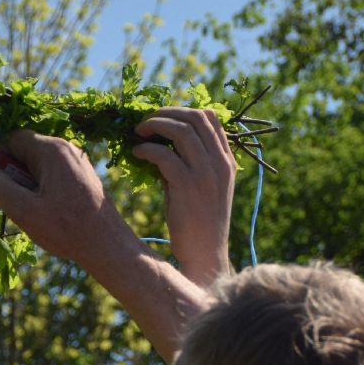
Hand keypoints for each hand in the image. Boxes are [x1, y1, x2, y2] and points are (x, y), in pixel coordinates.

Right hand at [0, 130, 140, 273]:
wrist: (108, 246)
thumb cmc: (66, 229)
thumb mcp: (23, 210)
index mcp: (52, 149)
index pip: (12, 138)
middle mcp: (66, 148)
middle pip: (25, 151)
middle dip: (14, 175)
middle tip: (18, 204)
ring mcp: (77, 161)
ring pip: (38, 165)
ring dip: (28, 185)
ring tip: (35, 212)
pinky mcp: (82, 175)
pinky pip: (52, 174)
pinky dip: (43, 189)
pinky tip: (50, 213)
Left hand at [132, 107, 236, 286]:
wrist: (205, 253)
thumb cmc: (199, 222)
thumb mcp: (203, 188)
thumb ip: (191, 164)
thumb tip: (163, 145)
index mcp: (226, 161)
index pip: (211, 119)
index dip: (184, 111)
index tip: (164, 117)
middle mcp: (219, 163)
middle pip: (195, 118)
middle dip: (167, 112)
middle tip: (146, 121)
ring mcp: (205, 174)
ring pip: (180, 131)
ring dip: (155, 125)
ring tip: (138, 132)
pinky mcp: (187, 186)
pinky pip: (164, 155)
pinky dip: (147, 149)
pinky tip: (137, 153)